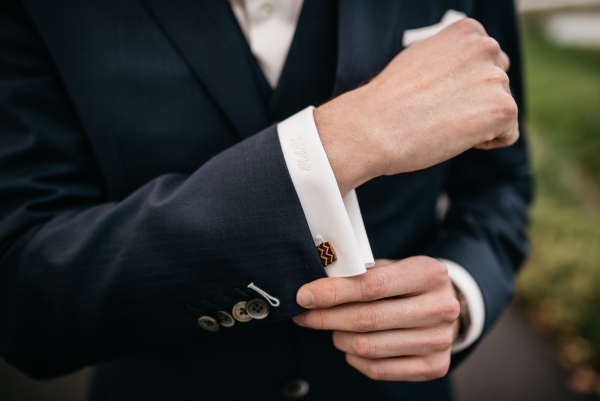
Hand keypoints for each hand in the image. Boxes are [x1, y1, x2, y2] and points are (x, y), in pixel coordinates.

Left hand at [292, 257, 459, 380]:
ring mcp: (439, 340)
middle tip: (306, 315)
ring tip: (331, 328)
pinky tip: (350, 345)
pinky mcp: (434, 366)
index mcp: (429, 273)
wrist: (448, 306)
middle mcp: (440, 308)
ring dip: (339, 338)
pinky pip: (378, 369)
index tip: (304, 296)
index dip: (332, 292)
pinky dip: (354, 358)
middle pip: (367, 319)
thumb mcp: (391, 266)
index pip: (371, 285)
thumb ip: (358, 273)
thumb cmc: (408, 284)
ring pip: (369, 347)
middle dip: (327, 317)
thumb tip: (315, 287)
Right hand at [315, 18, 517, 193]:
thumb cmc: (388, 101)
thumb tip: (465, 78)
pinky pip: (507, 134)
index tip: (434, 96)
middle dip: (474, 103)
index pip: (486, 64)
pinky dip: (484, 143)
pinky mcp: (503, 108)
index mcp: (467, 32)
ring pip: (500, 110)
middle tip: (436, 113)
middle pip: (496, 86)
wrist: (373, 127)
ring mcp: (496, 77)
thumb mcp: (420, 61)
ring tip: (441, 123)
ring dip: (476, 123)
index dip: (461, 87)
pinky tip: (454, 136)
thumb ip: (450, 61)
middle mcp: (486, 47)